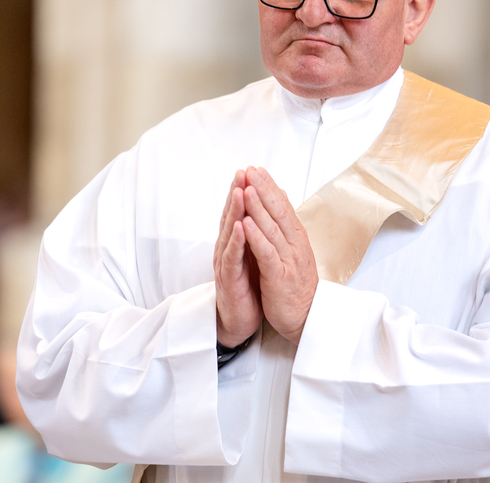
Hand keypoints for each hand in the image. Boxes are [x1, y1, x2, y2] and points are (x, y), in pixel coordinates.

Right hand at [213, 170, 262, 347]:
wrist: (238, 319)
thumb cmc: (247, 285)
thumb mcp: (253, 254)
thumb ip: (255, 232)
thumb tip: (263, 209)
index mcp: (236, 241)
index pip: (240, 211)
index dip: (244, 190)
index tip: (251, 170)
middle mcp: (227, 247)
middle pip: (232, 215)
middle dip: (237, 192)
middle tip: (243, 172)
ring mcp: (226, 262)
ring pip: (229, 232)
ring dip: (234, 211)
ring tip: (240, 191)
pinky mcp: (228, 279)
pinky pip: (231, 257)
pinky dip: (236, 241)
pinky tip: (240, 227)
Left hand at [241, 166, 318, 344]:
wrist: (307, 318)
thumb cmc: (297, 285)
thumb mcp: (293, 251)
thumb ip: (285, 227)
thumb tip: (281, 200)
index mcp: (296, 238)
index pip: (282, 206)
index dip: (269, 187)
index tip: (256, 169)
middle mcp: (294, 245)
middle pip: (278, 211)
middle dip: (263, 189)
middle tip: (250, 170)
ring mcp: (288, 260)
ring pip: (271, 228)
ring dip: (258, 207)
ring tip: (247, 188)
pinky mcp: (280, 277)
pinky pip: (267, 253)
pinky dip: (256, 237)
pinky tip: (246, 223)